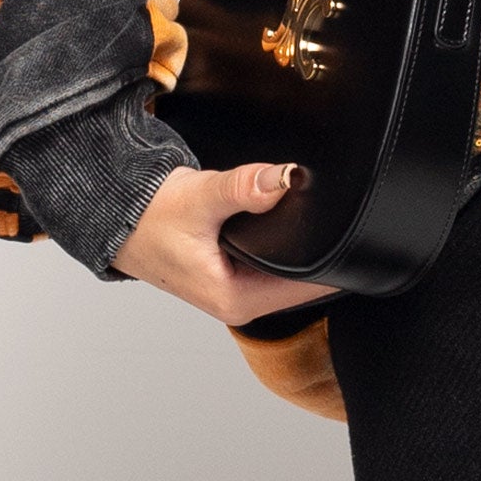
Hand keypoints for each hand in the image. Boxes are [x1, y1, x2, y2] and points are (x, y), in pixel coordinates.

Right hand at [112, 162, 338, 323]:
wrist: (118, 214)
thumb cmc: (148, 217)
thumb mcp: (199, 198)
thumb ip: (243, 188)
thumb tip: (284, 179)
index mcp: (235, 299)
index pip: (309, 289)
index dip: (338, 263)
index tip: (362, 235)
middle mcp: (241, 301)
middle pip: (306, 283)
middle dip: (327, 251)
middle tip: (353, 215)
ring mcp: (239, 288)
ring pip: (291, 272)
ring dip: (307, 246)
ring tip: (329, 214)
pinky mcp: (236, 272)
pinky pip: (277, 262)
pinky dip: (288, 243)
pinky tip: (297, 221)